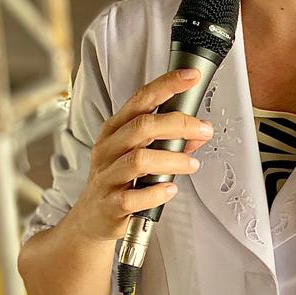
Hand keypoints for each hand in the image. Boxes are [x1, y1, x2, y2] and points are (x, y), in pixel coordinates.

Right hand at [71, 67, 214, 241]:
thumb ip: (168, 142)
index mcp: (114, 130)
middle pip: (142, 127)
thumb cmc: (117, 180)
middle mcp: (108, 149)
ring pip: (139, 159)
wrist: (92, 218)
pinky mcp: (111, 204)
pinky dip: (157, 192)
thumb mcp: (139, 155)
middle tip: (203, 130)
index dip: (166, 85)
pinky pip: (134, 196)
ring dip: (172, 160)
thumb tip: (199, 132)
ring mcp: (107, 176)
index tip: (190, 76)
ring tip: (191, 164)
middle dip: (178, 124)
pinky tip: (169, 189)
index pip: (140, 99)